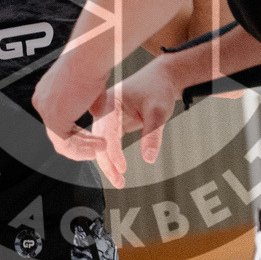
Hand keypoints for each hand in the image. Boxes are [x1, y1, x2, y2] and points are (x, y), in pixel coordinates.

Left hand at [32, 55, 107, 161]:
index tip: (94, 138)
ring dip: (83, 148)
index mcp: (48, 91)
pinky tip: (97, 148)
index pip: (60, 119)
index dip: (78, 132)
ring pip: (61, 140)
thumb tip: (97, 113)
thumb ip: (91, 101)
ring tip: (101, 148)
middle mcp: (43, 100)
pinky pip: (66, 144)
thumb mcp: (93, 86)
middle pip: (59, 131)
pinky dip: (82, 150)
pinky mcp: (53, 118)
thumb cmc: (93, 63)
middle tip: (99, 146)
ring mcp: (46, 109)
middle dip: (81, 141)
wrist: (90, 56)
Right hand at [89, 55, 181, 187]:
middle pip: (99, 140)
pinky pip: (108, 142)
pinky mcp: (112, 122)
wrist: (161, 78)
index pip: (107, 131)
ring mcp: (107, 116)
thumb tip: (149, 158)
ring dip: (108, 163)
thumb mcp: (159, 110)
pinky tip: (117, 170)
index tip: (122, 167)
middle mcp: (104, 109)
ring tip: (119, 181)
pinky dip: (111, 156)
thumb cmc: (158, 87)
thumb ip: (153, 134)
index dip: (113, 151)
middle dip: (106, 163)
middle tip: (119, 181)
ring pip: (102, 143)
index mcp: (111, 102)